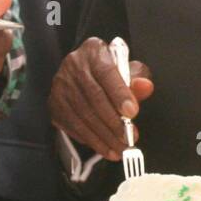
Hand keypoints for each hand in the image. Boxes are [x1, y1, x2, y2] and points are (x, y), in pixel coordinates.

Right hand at [49, 36, 153, 160]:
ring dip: (103, 136)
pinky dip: (91, 140)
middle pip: (94, 97)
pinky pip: (73, 126)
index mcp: (93, 51)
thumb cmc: (111, 71)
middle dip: (114, 121)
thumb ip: (138, 78)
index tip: (132, 112)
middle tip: (129, 137)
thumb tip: (145, 86)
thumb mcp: (128, 69)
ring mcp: (60, 86)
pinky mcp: (54, 105)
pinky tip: (106, 148)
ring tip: (120, 149)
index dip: (119, 93)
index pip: (106, 72)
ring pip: (82, 115)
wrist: (86, 71)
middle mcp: (72, 66)